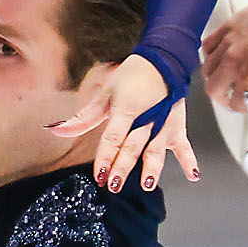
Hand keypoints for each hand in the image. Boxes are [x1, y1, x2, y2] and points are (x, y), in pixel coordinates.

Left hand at [47, 53, 199, 191]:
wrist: (162, 61)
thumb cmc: (130, 77)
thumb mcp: (105, 94)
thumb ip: (83, 117)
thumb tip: (54, 129)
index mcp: (126, 109)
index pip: (114, 137)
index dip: (106, 156)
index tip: (99, 174)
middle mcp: (146, 119)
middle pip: (133, 146)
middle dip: (123, 167)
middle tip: (113, 185)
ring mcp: (163, 124)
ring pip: (156, 149)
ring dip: (152, 168)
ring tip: (146, 184)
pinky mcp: (177, 126)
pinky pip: (184, 146)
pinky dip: (189, 160)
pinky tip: (192, 176)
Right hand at [202, 0, 247, 109]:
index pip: (236, 103)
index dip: (245, 108)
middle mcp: (233, 62)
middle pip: (213, 90)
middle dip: (224, 98)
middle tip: (235, 97)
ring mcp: (227, 44)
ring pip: (207, 69)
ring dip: (216, 78)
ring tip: (229, 77)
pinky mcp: (226, 28)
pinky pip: (207, 46)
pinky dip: (211, 55)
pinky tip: (222, 56)